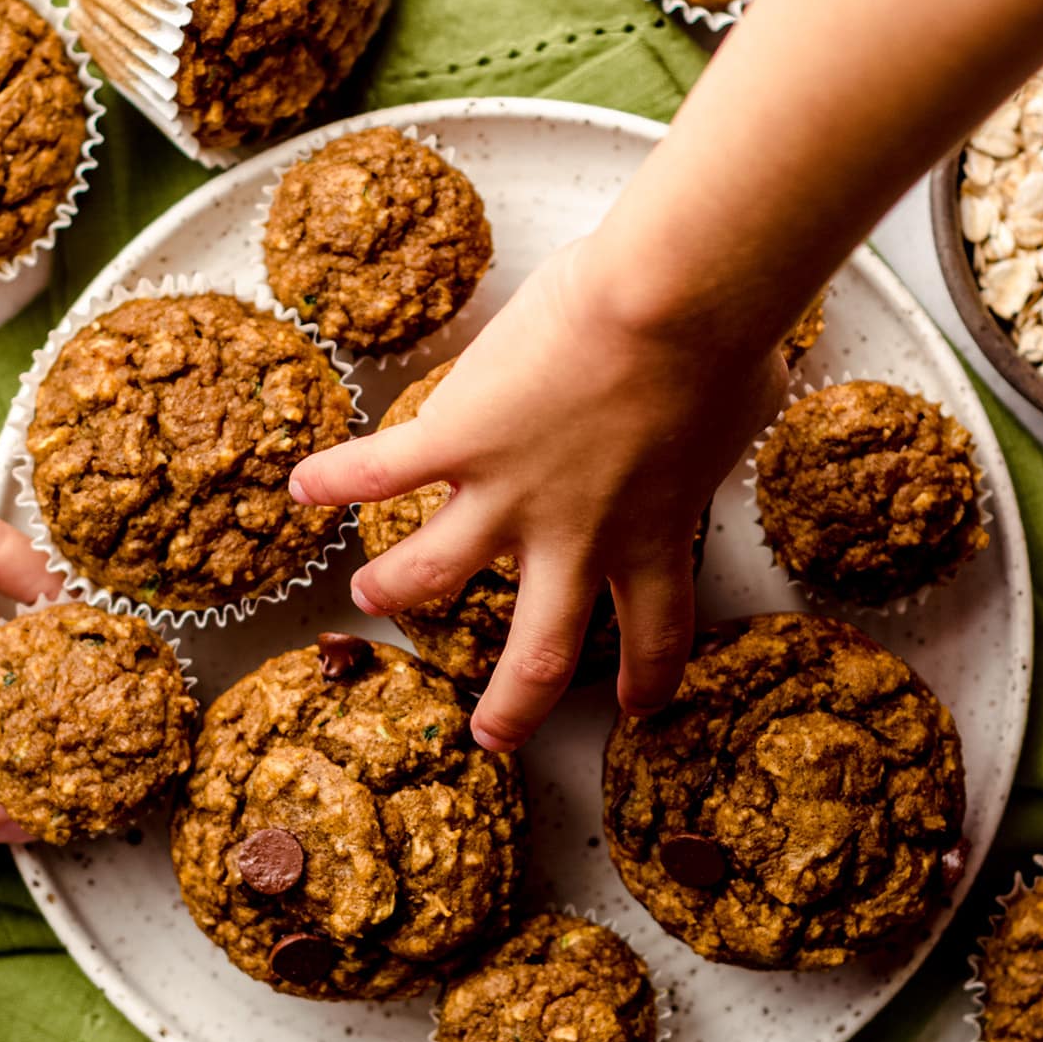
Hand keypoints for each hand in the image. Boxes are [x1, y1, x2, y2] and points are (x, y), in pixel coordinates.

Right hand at [290, 236, 784, 749]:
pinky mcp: (456, 439)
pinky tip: (301, 486)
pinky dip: (334, 481)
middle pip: (540, 654)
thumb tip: (730, 398)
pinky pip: (379, 471)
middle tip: (491, 734)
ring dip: (398, 587)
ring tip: (368, 596)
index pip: (657, 629)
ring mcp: (506, 496)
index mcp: (653, 531)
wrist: (670, 307)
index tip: (640, 706)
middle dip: (512, 703)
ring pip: (435, 571)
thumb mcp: (741, 406)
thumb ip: (715, 431)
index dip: (649, 674)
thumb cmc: (724, 339)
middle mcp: (576, 536)